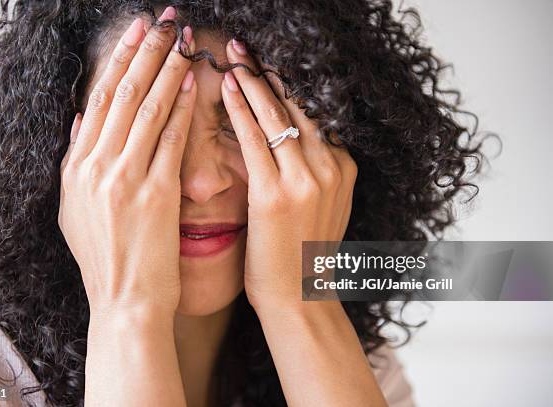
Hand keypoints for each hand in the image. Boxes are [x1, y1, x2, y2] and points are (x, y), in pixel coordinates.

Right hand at [58, 15, 196, 316]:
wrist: (126, 302)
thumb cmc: (108, 260)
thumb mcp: (76, 210)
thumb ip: (78, 161)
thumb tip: (83, 119)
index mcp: (75, 169)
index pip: (98, 100)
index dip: (118, 61)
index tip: (136, 33)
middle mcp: (95, 168)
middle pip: (122, 95)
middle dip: (144, 52)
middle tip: (163, 20)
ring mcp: (124, 180)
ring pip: (146, 109)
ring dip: (166, 70)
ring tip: (182, 41)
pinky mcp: (156, 195)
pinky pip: (171, 140)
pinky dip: (182, 108)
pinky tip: (194, 83)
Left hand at [221, 39, 357, 310]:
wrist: (299, 299)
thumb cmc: (301, 257)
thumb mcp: (323, 208)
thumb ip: (317, 173)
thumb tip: (296, 145)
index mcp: (344, 168)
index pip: (315, 114)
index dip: (288, 87)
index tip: (268, 66)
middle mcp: (330, 168)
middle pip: (298, 106)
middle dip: (270, 74)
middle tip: (247, 49)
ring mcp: (306, 180)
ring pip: (277, 115)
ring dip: (252, 81)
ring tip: (234, 57)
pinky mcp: (275, 194)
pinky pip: (255, 139)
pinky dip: (240, 109)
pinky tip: (225, 87)